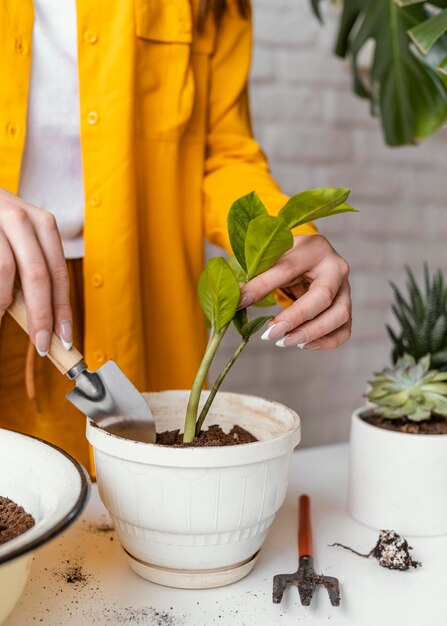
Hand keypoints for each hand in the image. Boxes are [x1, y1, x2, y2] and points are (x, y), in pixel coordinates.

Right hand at [0, 188, 71, 355]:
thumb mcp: (21, 242)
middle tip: (41, 344)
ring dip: (5, 302)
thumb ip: (34, 272)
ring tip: (2, 315)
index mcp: (43, 224)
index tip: (65, 338)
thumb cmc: (0, 230)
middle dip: (41, 315)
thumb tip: (47, 320)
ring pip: (6, 271)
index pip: (59, 273)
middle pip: (38, 275)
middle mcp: (22, 218)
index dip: (62, 309)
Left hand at [240, 234, 350, 349]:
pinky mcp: (346, 306)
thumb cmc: (286, 257)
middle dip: (295, 318)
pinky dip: (326, 342)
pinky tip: (303, 344)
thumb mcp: (270, 259)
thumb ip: (255, 275)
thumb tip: (236, 300)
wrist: (307, 259)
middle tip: (270, 334)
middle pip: (323, 296)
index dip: (263, 287)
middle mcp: (336, 267)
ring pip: (340, 315)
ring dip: (312, 333)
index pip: (288, 269)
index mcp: (314, 248)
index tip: (241, 304)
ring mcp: (346, 288)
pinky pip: (344, 329)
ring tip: (285, 341)